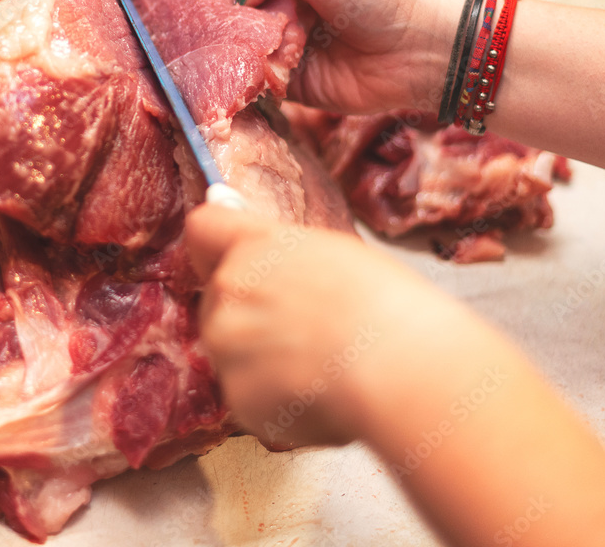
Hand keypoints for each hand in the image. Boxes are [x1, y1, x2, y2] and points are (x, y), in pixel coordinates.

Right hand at [175, 0, 460, 114]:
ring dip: (221, 49)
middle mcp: (273, 4)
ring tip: (205, 50)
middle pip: (217, 6)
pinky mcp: (286, 83)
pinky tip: (235, 75)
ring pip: (230, 46)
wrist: (417, 50)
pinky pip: (251, 81)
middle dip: (197, 13)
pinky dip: (243, 79)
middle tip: (170, 22)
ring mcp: (277, 44)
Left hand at [186, 203, 411, 448]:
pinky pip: (247, 395)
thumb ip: (272, 240)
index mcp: (254, 246)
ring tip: (320, 364)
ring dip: (259, 358)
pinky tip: (318, 394)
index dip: (219, 245)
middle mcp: (228, 292)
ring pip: (229, 349)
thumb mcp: (331, 250)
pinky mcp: (238, 398)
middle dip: (250, 312)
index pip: (203, 229)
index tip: (237, 259)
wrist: (401, 370)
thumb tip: (225, 206)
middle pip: (218, 298)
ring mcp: (227, 348)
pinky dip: (274, 399)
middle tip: (308, 326)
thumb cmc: (384, 304)